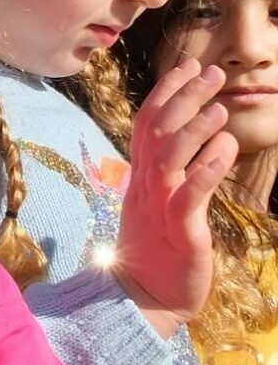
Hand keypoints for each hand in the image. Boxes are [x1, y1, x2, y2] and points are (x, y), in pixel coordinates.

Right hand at [115, 57, 235, 333]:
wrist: (142, 300)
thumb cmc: (157, 253)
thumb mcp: (159, 205)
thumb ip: (171, 173)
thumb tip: (190, 142)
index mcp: (140, 179)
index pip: (147, 123)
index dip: (166, 91)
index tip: (189, 64)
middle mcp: (146, 188)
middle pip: (157, 132)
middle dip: (184, 97)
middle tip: (212, 71)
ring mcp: (160, 209)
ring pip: (169, 158)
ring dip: (194, 128)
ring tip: (220, 107)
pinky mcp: (179, 233)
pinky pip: (189, 197)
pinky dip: (206, 171)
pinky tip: (224, 150)